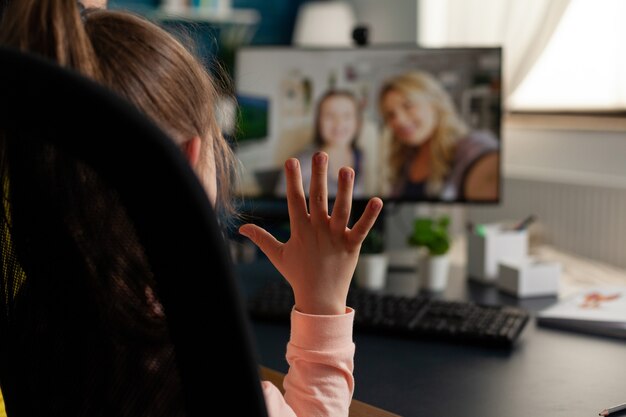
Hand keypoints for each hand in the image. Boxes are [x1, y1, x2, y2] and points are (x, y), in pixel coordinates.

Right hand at [239, 152, 382, 314]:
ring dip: (344, 189)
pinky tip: (378, 200)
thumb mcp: (278, 255)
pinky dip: (370, 216)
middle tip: (320, 154)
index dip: (293, 179)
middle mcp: (318, 230)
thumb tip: (241, 229)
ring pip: (342, 209)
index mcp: (300, 230)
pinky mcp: (351, 246)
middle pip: (318, 198)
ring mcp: (336, 238)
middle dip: (318, 176)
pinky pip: (362, 229)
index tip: (291, 160)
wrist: (319, 300)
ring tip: (347, 169)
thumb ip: (261, 238)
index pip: (295, 199)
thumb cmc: (298, 275)